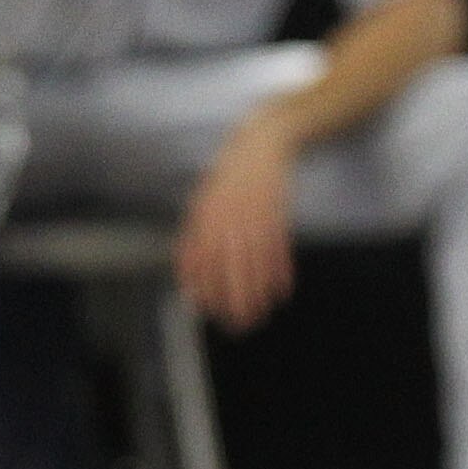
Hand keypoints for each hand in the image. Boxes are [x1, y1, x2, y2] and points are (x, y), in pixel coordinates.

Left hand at [176, 113, 304, 329]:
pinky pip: (278, 247)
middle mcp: (229, 219)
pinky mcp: (278, 213)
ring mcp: (255, 216)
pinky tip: (281, 288)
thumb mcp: (203, 204)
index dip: (205, 290)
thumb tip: (185, 272)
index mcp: (206, 218)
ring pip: (255, 262)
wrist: (262, 144)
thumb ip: (193, 238)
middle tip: (239, 324)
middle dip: (234, 299)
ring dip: (258, 290)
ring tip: (261, 313)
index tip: (210, 312)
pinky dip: (280, 269)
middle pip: (230, 267)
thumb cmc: (229, 177)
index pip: (201, 263)